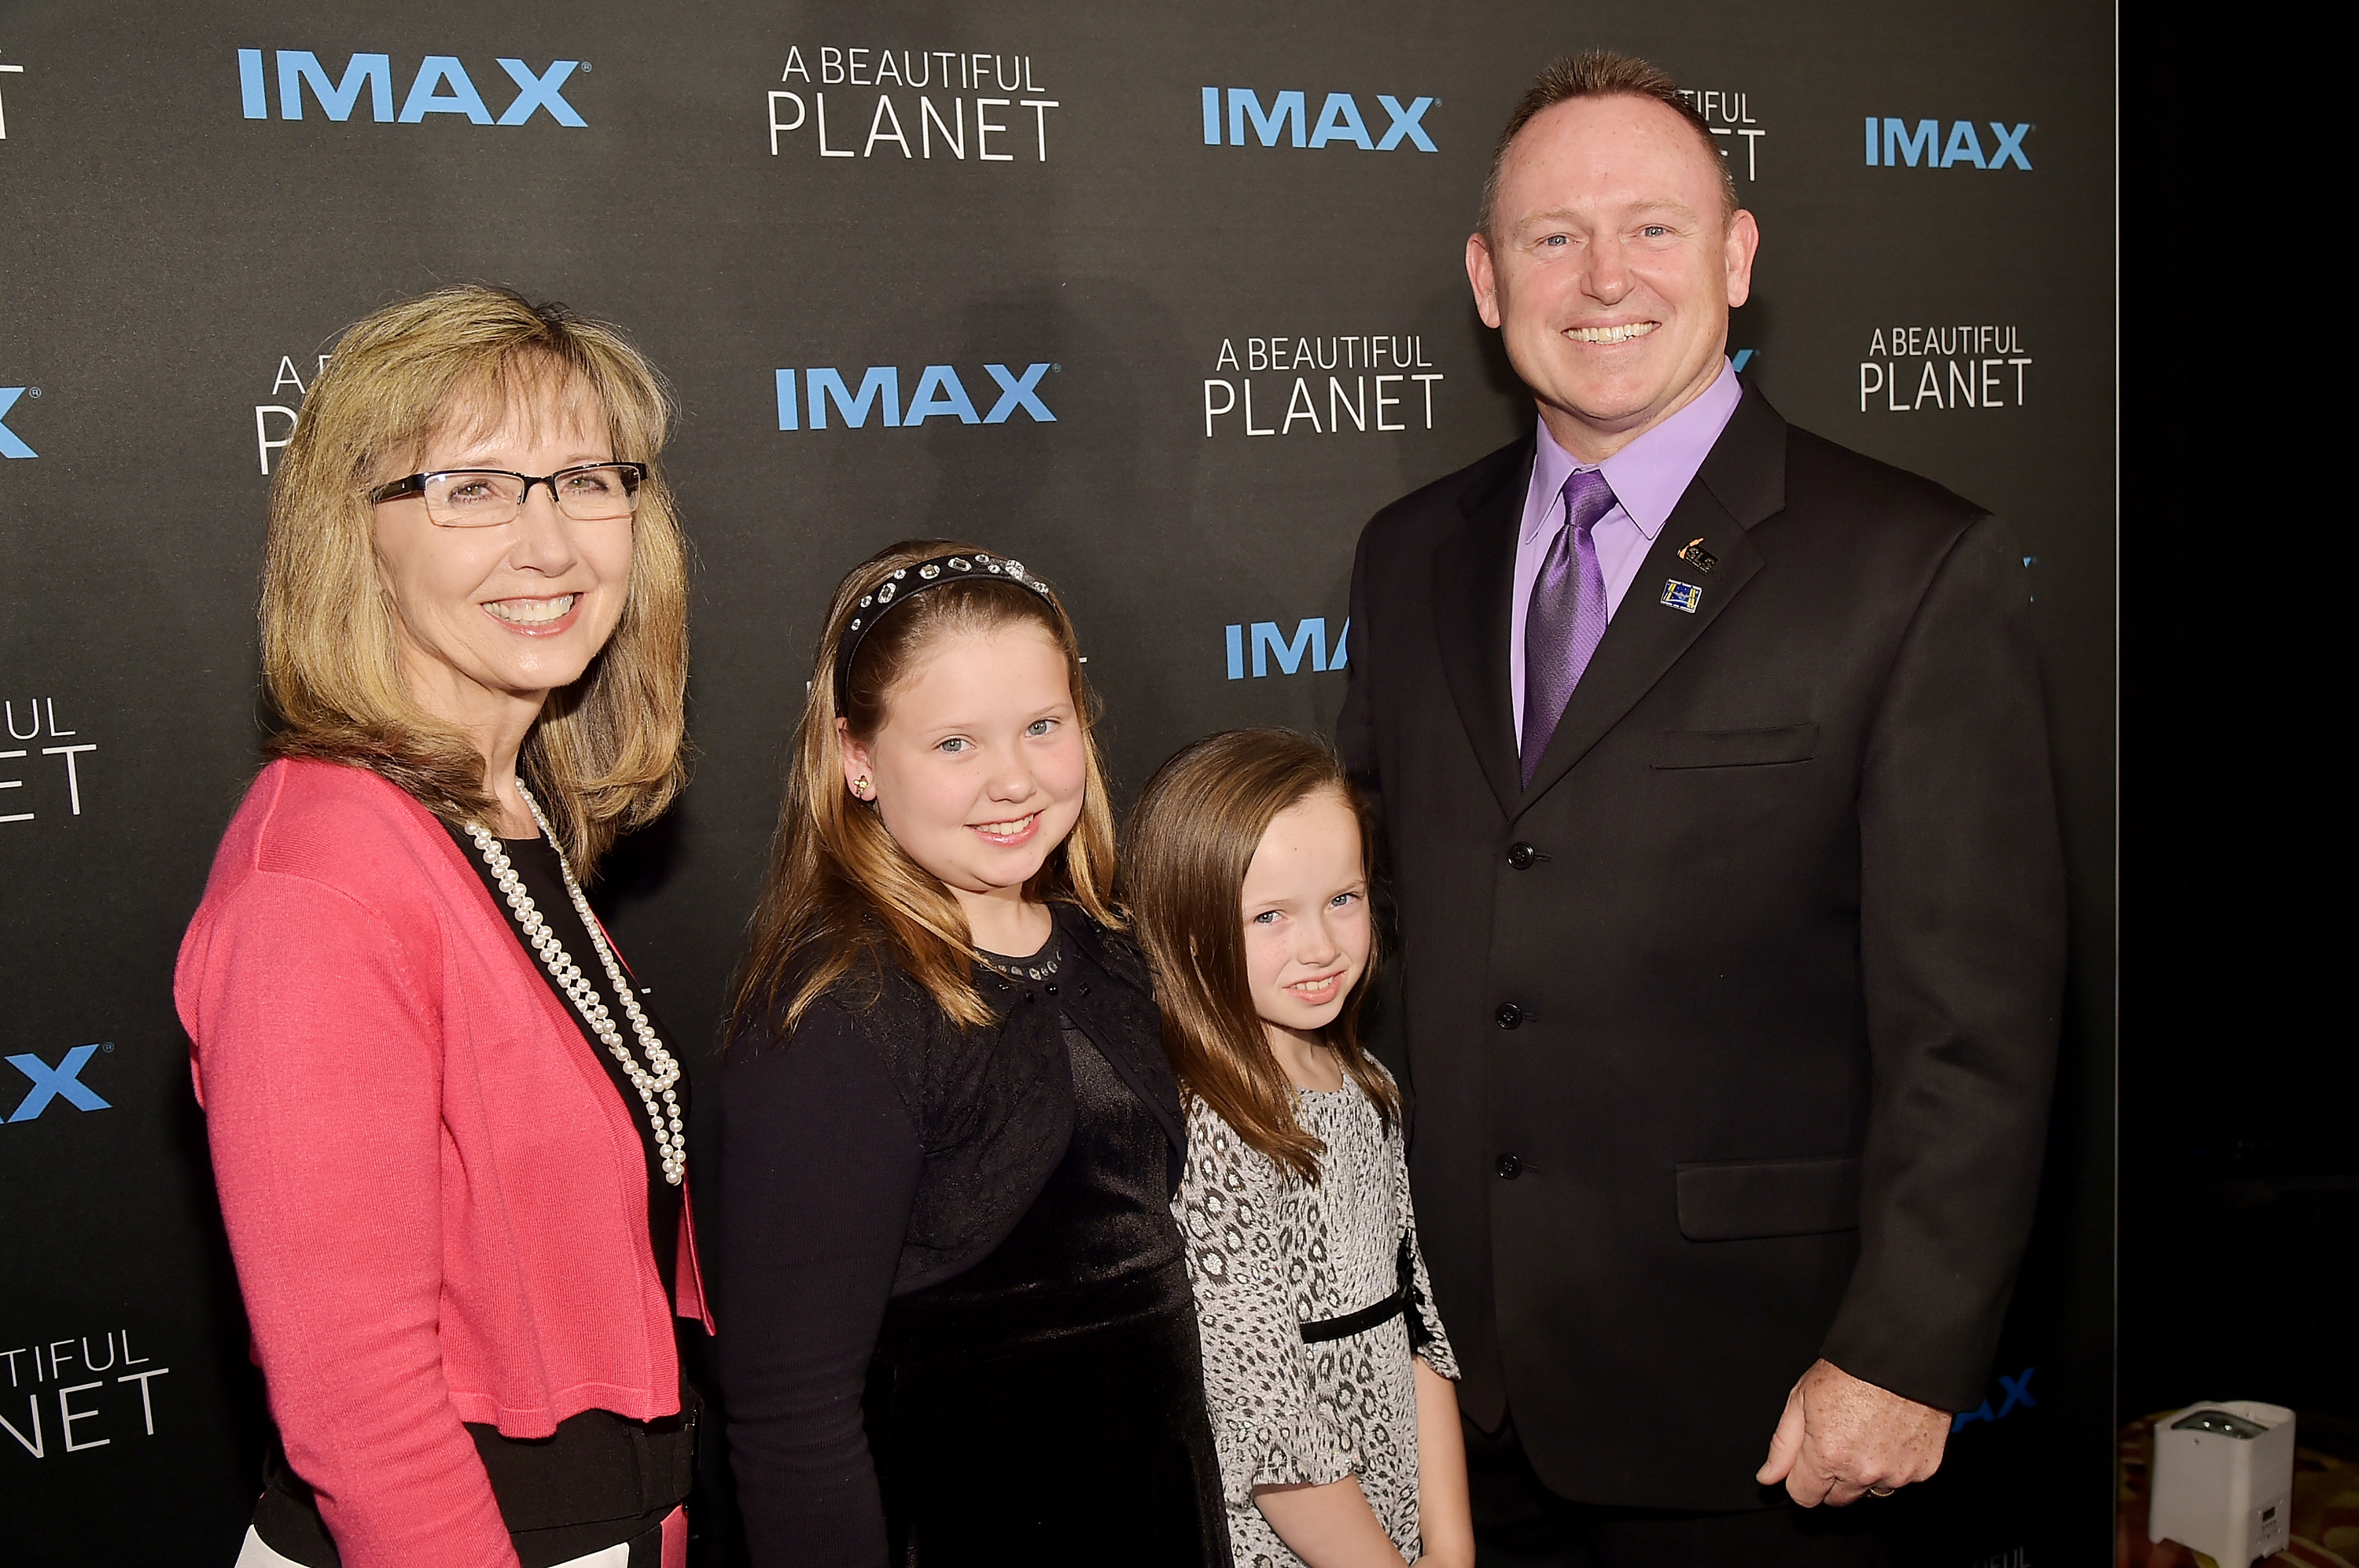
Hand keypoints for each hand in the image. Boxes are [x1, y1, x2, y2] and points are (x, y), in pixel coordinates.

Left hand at [1755, 1358, 1948, 1505]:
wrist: (1901, 1356)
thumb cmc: (1851, 1371)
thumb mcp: (1801, 1399)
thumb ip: (1783, 1445)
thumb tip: (1768, 1477)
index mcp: (1828, 1456)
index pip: (1804, 1496)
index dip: (1801, 1479)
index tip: (1807, 1463)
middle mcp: (1863, 1472)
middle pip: (1836, 1498)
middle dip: (1831, 1477)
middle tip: (1838, 1441)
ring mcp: (1896, 1474)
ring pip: (1870, 1492)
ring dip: (1864, 1474)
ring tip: (1866, 1435)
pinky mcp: (1923, 1470)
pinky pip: (1901, 1480)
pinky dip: (1894, 1464)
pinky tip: (1891, 1435)